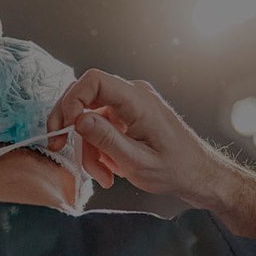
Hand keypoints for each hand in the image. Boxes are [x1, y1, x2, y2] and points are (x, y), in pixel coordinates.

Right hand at [46, 69, 216, 198]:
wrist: (198, 174)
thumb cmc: (176, 169)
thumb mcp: (137, 161)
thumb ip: (106, 139)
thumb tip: (78, 119)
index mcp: (138, 100)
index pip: (93, 81)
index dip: (71, 100)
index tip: (64, 128)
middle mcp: (133, 95)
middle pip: (84, 97)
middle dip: (69, 126)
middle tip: (57, 146)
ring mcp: (129, 105)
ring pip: (89, 117)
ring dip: (88, 148)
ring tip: (102, 175)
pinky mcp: (127, 116)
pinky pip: (100, 126)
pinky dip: (98, 149)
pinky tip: (109, 169)